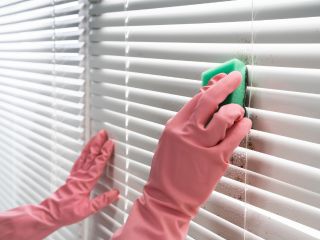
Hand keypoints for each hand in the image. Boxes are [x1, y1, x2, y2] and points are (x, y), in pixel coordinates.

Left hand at [0, 130, 118, 239]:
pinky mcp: (72, 177)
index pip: (97, 164)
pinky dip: (84, 153)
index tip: (110, 143)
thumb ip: (102, 201)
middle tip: (103, 133)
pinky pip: (79, 161)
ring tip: (96, 137)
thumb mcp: (87, 210)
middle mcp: (80, 176)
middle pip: (90, 155)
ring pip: (84, 156)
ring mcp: (75, 175)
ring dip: (91, 145)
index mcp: (85, 182)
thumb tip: (115, 193)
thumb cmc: (66, 212)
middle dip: (97, 143)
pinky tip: (86, 150)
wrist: (50, 213)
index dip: (105, 153)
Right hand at [112, 71, 251, 239]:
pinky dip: (242, 126)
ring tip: (238, 110)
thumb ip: (184, 126)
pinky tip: (244, 123)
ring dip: (235, 109)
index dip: (211, 86)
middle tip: (235, 77)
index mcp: (174, 127)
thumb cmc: (167, 172)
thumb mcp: (169, 142)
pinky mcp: (216, 160)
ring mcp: (202, 146)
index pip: (196, 99)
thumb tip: (203, 111)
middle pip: (210, 100)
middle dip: (226, 84)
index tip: (220, 80)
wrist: (167, 198)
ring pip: (224, 117)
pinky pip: (234, 137)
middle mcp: (188, 133)